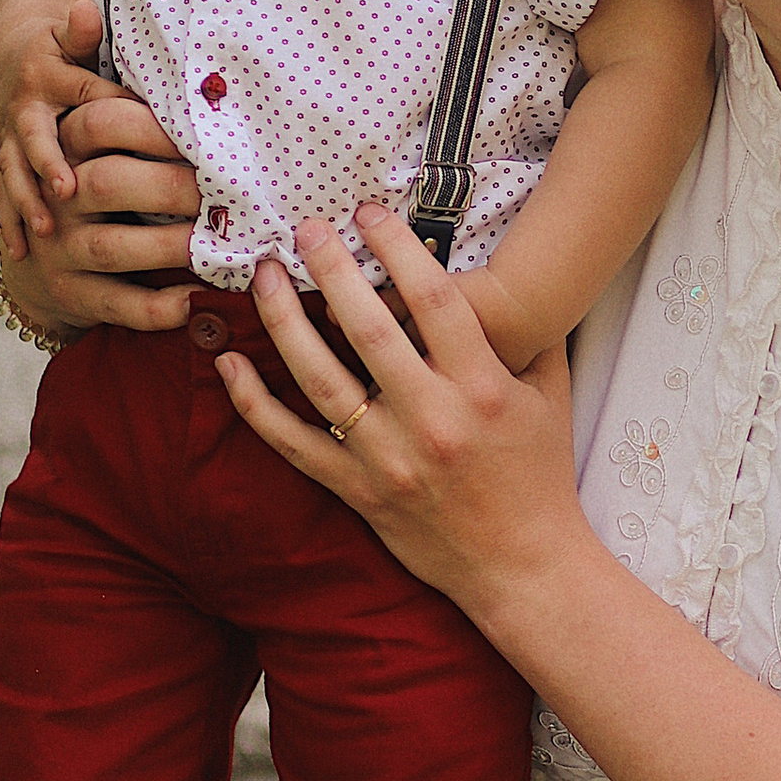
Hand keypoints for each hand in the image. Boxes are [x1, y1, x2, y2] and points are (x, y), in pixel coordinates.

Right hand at [0, 0, 123, 249]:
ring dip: (28, 202)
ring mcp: (12, 138)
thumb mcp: (73, 33)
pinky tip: (24, 254)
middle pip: (37, 138)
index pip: (89, 97)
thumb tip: (87, 12)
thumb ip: (82, 30)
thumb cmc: (66, 46)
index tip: (144, 137)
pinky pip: (6, 192)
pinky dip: (12, 222)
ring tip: (45, 232)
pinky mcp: (8, 160)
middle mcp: (25, 109)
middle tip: (69, 190)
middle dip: (50, 165)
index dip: (114, 116)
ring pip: (16, 171)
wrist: (18, 55)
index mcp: (49, 75)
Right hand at [0, 95, 200, 336]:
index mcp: (67, 146)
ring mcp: (59, 248)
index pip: (101, 122)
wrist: (35, 261)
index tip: (206, 134)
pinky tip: (198, 299)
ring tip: (223, 245)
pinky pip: (116, 303)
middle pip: (107, 183)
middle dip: (171, 186)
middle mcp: (58, 196)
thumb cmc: (96, 189)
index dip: (152, 125)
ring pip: (111, 247)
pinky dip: (158, 306)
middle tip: (229, 192)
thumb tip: (212, 93)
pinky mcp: (71, 293)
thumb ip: (141, 125)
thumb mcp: (103, 149)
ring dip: (171, 245)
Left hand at [217, 203, 588, 614]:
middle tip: (306, 227)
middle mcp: (432, 420)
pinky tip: (230, 363)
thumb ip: (532, 334)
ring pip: (321, 379)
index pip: (436, 300)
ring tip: (267, 275)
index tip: (370, 212)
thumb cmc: (540, 477)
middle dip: (333, 269)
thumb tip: (509, 273)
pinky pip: (294, 443)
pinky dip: (254, 404)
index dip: (398, 249)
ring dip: (286, 321)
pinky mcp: (358, 491)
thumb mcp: (550, 396)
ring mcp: (389, 458)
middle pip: (370, 328)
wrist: (523, 567)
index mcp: (482, 388)